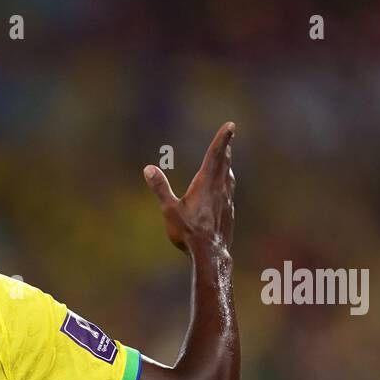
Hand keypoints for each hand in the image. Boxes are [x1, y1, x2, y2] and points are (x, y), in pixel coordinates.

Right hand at [144, 122, 234, 252]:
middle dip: (225, 149)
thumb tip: (149, 169)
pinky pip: (228, 193)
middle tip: (228, 137)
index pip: (216, 155)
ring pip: (228, 178)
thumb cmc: (189, 232)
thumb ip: (160, 188)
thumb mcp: (170, 210)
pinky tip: (224, 191)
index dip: (223, 139)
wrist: (210, 254)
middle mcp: (220, 189)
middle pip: (224, 163)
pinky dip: (226, 184)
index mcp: (206, 184)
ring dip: (227, 166)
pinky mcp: (228, 213)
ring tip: (226, 161)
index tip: (231, 125)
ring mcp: (227, 201)